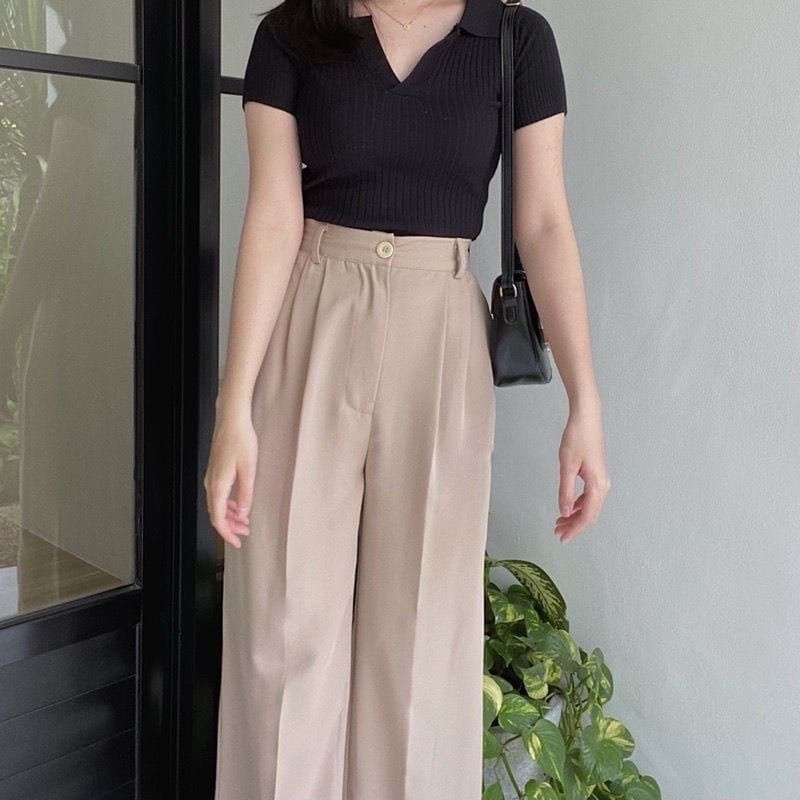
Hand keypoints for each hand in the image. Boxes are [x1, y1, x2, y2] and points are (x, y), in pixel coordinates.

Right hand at [203, 412, 257, 548]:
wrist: (232, 420)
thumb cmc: (241, 441)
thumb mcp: (249, 469)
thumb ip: (245, 493)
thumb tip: (242, 513)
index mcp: (218, 485)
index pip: (218, 518)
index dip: (227, 534)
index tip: (236, 543)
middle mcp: (211, 483)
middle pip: (217, 514)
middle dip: (230, 527)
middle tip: (245, 533)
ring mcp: (212, 477)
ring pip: (218, 504)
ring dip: (231, 516)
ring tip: (245, 522)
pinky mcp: (216, 470)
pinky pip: (219, 495)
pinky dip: (229, 504)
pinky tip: (239, 504)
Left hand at [555, 402, 610, 542]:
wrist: (587, 418)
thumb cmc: (577, 438)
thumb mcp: (567, 466)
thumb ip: (565, 491)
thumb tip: (563, 512)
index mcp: (597, 485)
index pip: (587, 516)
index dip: (574, 529)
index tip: (562, 538)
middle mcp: (603, 485)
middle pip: (590, 514)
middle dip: (574, 526)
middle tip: (557, 532)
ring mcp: (601, 480)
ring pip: (590, 506)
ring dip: (575, 516)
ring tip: (559, 522)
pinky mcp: (597, 474)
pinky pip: (590, 497)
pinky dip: (578, 505)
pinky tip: (568, 506)